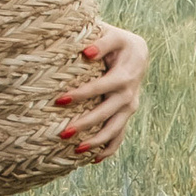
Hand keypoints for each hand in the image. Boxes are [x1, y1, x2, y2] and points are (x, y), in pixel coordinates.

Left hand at [55, 23, 145, 159]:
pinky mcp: (127, 113)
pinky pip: (120, 134)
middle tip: (62, 133)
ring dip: (96, 141)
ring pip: (115, 128)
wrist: (136, 51)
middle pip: (107, 112)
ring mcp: (130, 105)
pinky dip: (110, 148)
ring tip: (76, 150)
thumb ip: (101, 42)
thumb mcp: (111, 35)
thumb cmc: (116, 41)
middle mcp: (130, 93)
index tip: (59, 100)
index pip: (101, 87)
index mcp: (126, 73)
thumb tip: (86, 53)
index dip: (81, 94)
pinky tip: (94, 160)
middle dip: (85, 124)